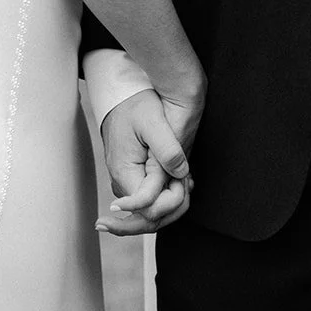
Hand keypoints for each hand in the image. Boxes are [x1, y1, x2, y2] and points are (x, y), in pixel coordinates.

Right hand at [95, 87, 200, 236]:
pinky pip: (151, 197)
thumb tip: (180, 176)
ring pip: (152, 210)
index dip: (172, 201)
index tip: (183, 180)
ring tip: (185, 177)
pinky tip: (179, 178)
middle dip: (174, 207)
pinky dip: (168, 193)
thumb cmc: (136, 104)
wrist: (123, 93)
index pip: (148, 211)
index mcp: (124, 173)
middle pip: (149, 217)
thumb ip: (167, 152)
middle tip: (187, 181)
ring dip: (173, 200)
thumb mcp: (154, 122)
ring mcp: (126, 182)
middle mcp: (122, 182)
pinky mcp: (133, 177)